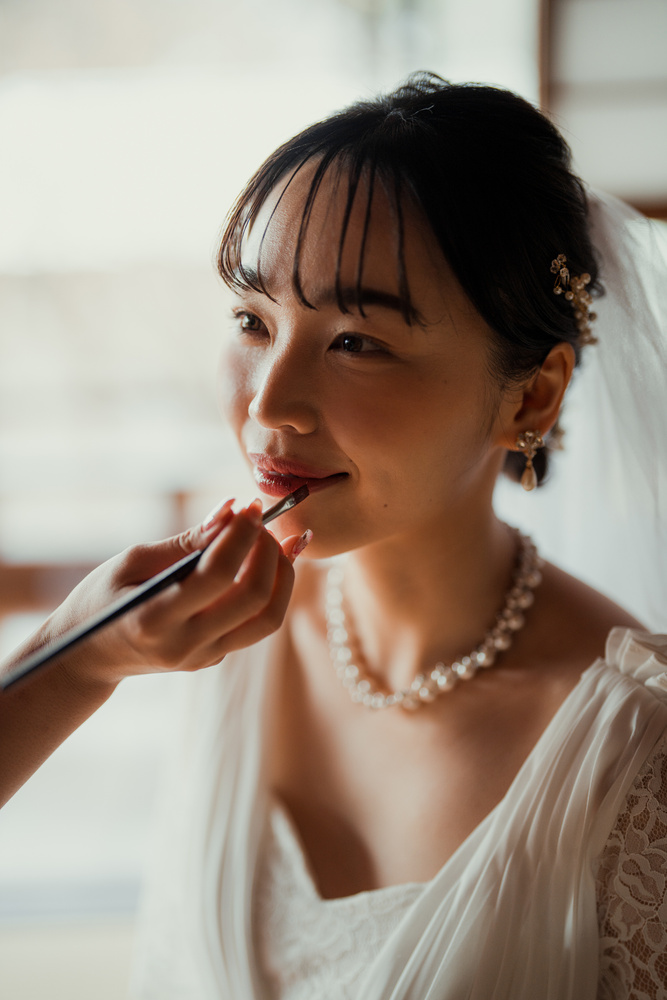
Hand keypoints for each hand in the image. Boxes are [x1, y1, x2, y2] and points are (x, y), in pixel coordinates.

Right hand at [30, 500, 309, 690]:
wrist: (88, 655)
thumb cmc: (103, 597)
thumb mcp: (132, 561)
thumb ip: (184, 541)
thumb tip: (230, 510)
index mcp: (154, 618)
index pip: (217, 575)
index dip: (240, 536)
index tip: (248, 506)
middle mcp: (184, 645)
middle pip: (253, 599)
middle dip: (267, 550)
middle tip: (258, 520)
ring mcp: (203, 657)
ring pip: (268, 619)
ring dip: (281, 574)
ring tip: (274, 539)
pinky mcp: (214, 658)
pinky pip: (257, 624)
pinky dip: (273, 588)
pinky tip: (271, 558)